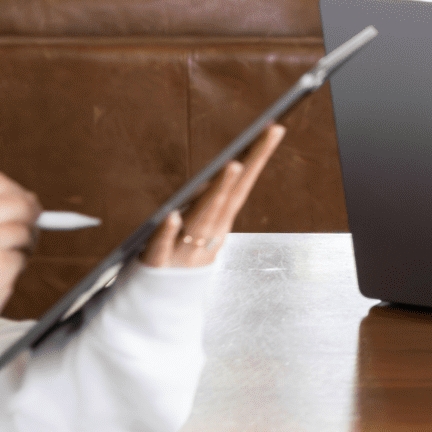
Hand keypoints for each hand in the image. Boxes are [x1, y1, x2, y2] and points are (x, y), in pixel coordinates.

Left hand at [144, 125, 283, 268]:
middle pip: (226, 199)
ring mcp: (185, 250)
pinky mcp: (158, 263)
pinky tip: (172, 215)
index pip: (243, 185)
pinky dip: (168, 231)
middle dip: (240, 174)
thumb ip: (212, 202)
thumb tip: (229, 165)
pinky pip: (162, 245)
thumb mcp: (204, 230)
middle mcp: (208, 235)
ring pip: (202, 219)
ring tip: (229, 167)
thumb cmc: (182, 259)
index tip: (274, 128)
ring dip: (216, 194)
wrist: (161, 303)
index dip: (258, 156)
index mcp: (220, 223)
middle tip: (254, 145)